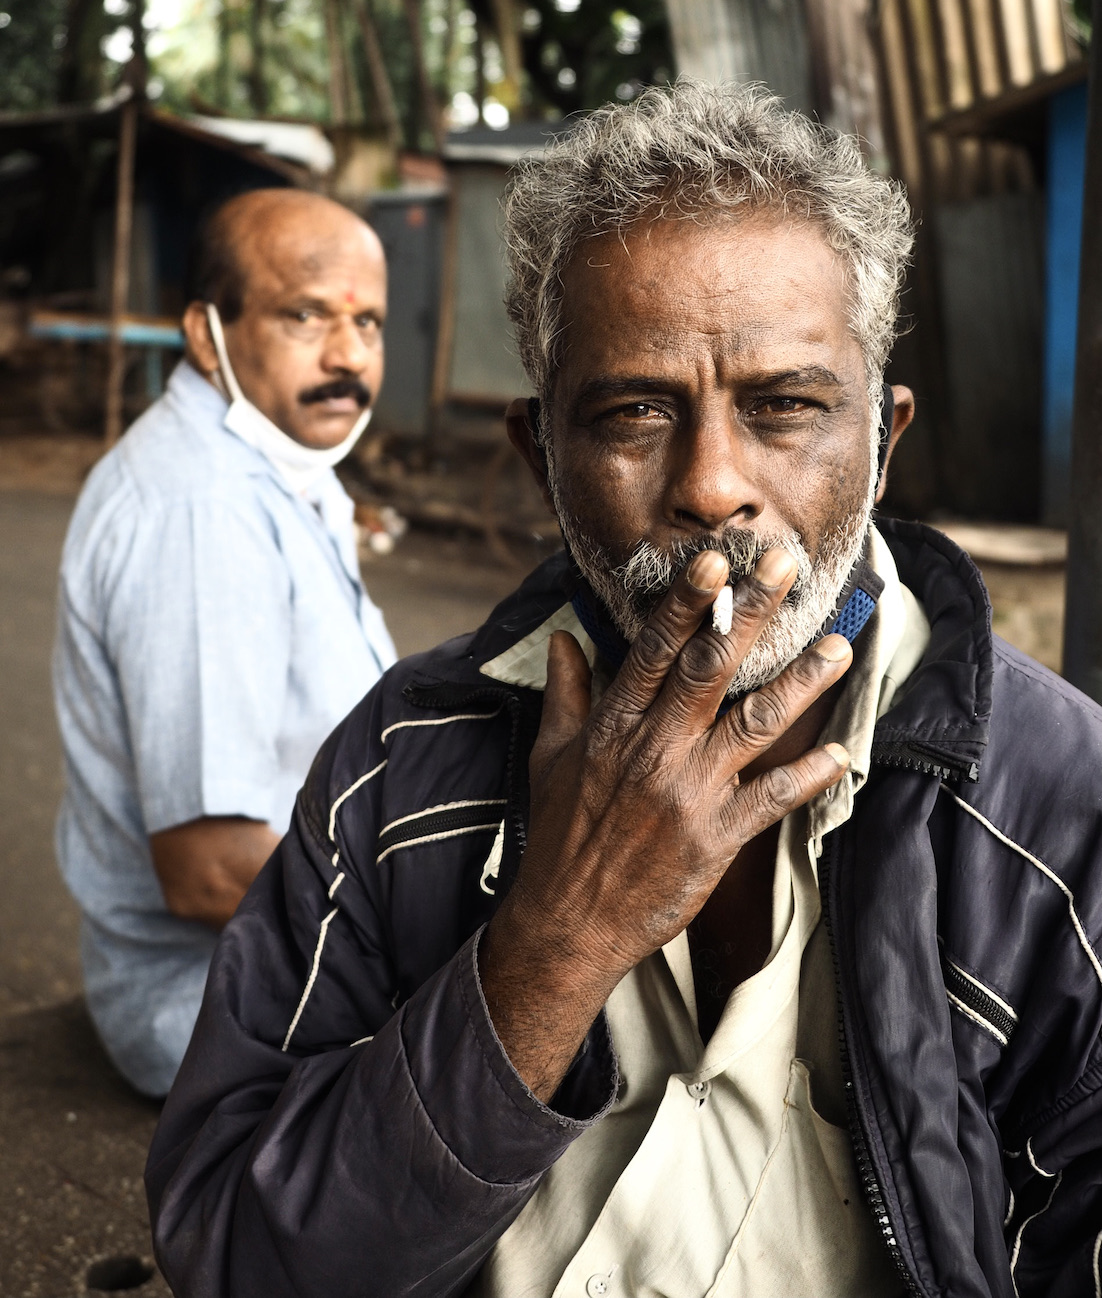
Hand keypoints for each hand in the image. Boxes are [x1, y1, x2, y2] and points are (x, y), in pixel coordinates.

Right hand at [479, 547, 851, 1100]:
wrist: (569, 921)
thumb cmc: (559, 836)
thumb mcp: (551, 757)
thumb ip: (566, 694)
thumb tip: (563, 639)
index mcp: (614, 727)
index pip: (654, 651)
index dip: (687, 604)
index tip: (714, 562)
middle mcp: (655, 751)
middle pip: (710, 670)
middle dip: (751, 614)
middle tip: (786, 568)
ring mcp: (689, 794)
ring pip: (754, 725)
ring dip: (799, 683)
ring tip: (838, 647)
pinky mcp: (716, 838)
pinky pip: (772, 800)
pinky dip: (810, 776)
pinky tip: (842, 753)